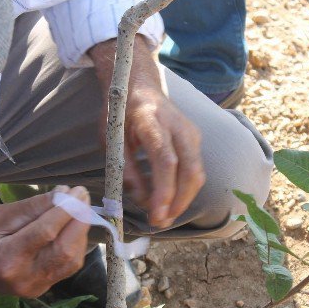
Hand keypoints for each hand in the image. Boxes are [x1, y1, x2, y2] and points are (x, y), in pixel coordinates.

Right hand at [0, 186, 90, 297]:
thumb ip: (32, 208)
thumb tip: (64, 194)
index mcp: (7, 259)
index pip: (46, 233)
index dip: (66, 210)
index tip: (76, 190)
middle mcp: (24, 278)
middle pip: (65, 251)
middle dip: (79, 221)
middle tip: (82, 196)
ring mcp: (34, 288)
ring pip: (71, 261)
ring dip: (80, 233)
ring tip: (79, 209)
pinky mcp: (41, 289)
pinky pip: (66, 267)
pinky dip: (74, 245)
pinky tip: (72, 227)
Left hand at [90, 37, 204, 227]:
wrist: (138, 84)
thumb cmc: (120, 113)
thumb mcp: (112, 140)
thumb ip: (126, 170)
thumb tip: (142, 202)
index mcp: (152, 121)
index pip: (166, 160)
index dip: (164, 190)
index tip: (156, 214)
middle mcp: (177, 125)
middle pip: (189, 170)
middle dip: (177, 202)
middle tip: (160, 223)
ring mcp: (190, 131)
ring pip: (197, 173)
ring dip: (183, 200)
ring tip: (164, 217)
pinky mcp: (195, 138)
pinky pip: (195, 169)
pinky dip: (185, 190)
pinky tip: (170, 201)